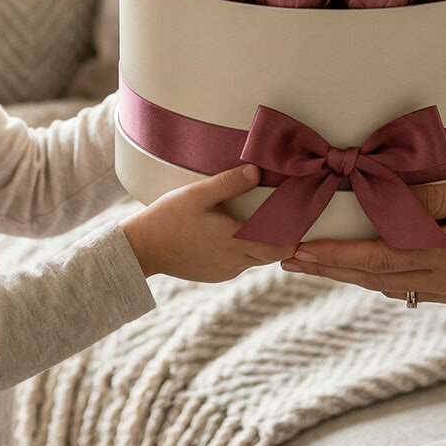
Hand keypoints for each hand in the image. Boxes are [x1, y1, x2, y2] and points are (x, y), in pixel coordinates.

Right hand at [122, 164, 295, 281]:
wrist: (140, 249)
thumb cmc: (168, 218)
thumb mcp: (198, 194)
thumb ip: (229, 183)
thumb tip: (257, 171)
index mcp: (235, 243)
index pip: (279, 247)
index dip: (294, 236)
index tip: (304, 219)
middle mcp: (234, 263)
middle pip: (270, 253)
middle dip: (281, 237)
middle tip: (289, 214)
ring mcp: (223, 271)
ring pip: (254, 258)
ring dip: (261, 242)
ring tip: (264, 218)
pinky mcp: (213, 274)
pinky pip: (238, 262)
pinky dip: (244, 248)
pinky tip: (236, 231)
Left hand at [281, 177, 445, 307]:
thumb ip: (435, 199)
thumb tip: (387, 196)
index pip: (378, 257)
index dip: (336, 254)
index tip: (300, 250)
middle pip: (374, 276)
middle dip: (329, 267)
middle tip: (286, 258)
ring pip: (389, 284)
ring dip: (349, 272)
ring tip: (313, 262)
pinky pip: (410, 285)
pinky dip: (380, 275)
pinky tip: (364, 267)